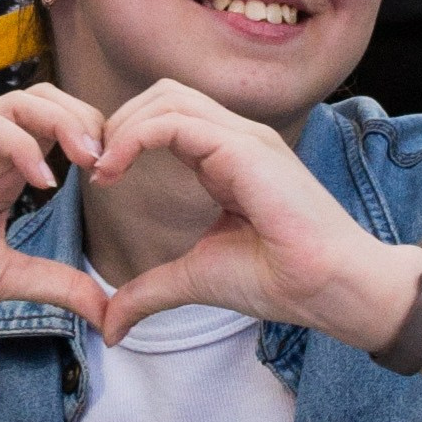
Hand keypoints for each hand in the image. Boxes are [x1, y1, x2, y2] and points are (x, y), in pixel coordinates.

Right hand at [0, 85, 107, 338]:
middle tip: (109, 159)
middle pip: (44, 99)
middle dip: (85, 118)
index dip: (92, 139)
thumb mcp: (7, 279)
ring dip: (62, 121)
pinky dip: (23, 145)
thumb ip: (57, 284)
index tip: (114, 176)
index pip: (56, 127)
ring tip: (87, 158)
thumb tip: (108, 314)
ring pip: (19, 101)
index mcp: (1, 172)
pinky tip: (42, 181)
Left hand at [84, 80, 420, 346]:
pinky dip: (135, 137)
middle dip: (119, 121)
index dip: (126, 137)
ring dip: (122, 126)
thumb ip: (149, 292)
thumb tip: (110, 327)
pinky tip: (114, 171)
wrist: (328, 288)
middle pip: (164, 94)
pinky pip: (175, 122)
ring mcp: (244, 137)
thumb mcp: (194, 279)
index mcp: (229, 158)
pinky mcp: (244, 148)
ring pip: (167, 98)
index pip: (168, 117)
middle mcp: (237, 138)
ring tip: (101, 169)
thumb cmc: (279, 280)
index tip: (99, 177)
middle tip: (92, 166)